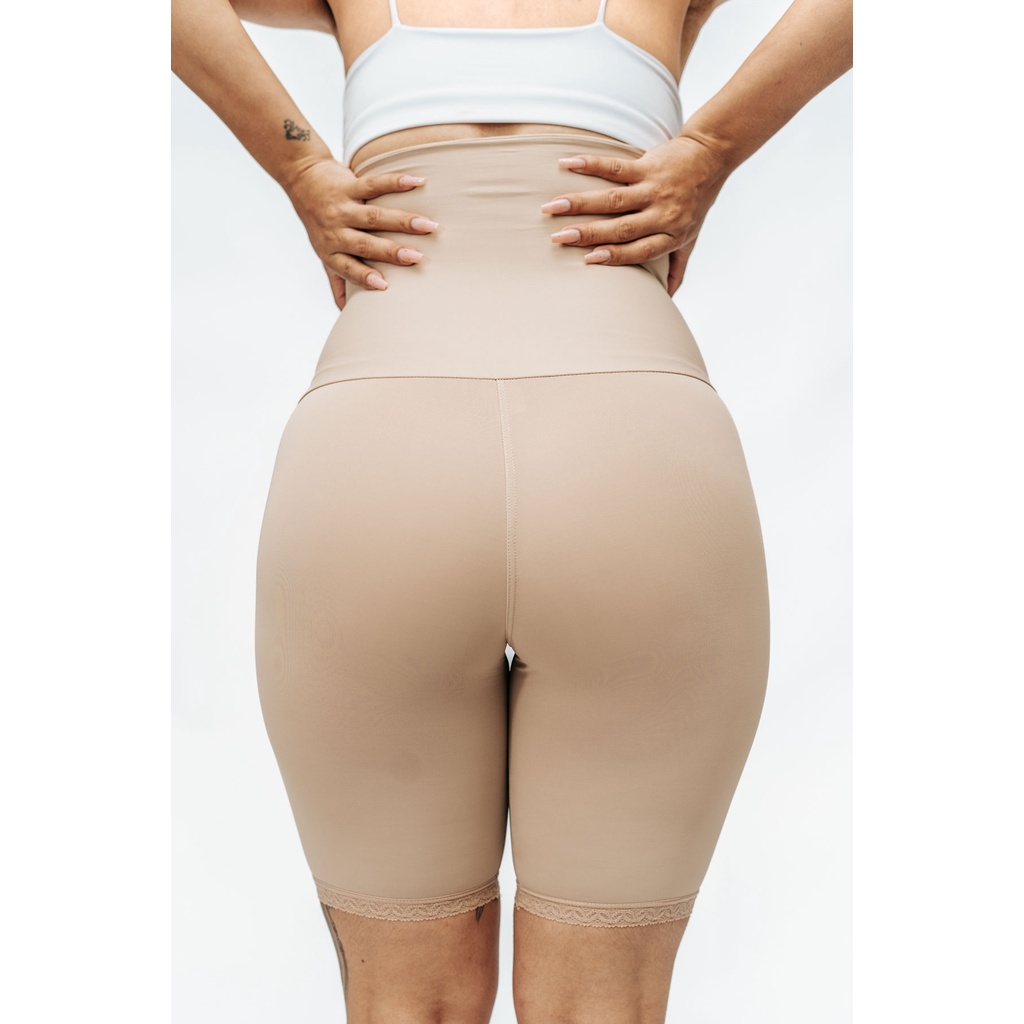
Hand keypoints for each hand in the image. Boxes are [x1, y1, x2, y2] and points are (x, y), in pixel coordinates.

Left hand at [285, 158, 440, 310]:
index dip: (363, 277)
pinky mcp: (349, 184)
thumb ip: (338, 280)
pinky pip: (374, 184)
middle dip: (391, 252)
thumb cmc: (319, 222)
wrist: (301, 178)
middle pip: (365, 244)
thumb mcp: (324, 253)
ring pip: (374, 216)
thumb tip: (345, 312)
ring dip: (403, 221)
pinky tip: (417, 182)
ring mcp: (342, 207)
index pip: (348, 268)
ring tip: (428, 225)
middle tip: (417, 258)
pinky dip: (396, 182)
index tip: (383, 286)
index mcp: (331, 252)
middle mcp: (335, 231)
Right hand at [541, 135, 728, 296]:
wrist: (712, 156)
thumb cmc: (696, 203)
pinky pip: (616, 166)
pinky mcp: (648, 164)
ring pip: (614, 198)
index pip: (640, 251)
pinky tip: (567, 164)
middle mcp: (663, 214)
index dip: (615, 256)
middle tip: (558, 238)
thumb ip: (676, 268)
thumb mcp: (690, 239)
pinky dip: (591, 164)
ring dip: (580, 202)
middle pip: (622, 227)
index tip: (588, 259)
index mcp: (671, 236)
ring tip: (552, 206)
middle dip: (588, 233)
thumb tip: (667, 299)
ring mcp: (655, 188)